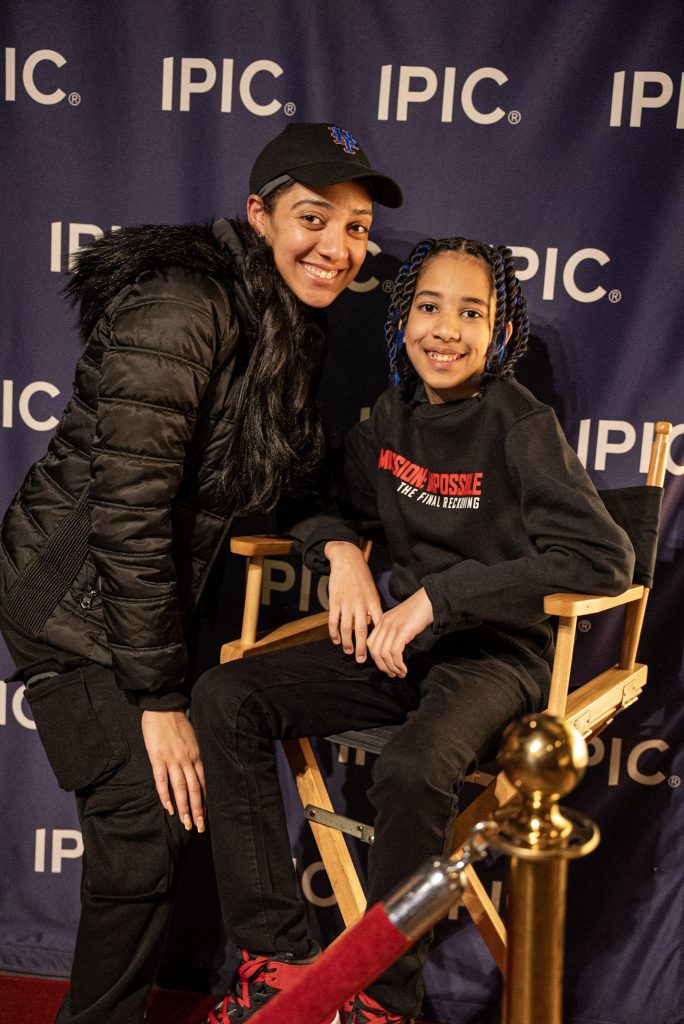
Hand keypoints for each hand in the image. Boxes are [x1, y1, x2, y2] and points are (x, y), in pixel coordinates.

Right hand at [141, 710, 205, 831]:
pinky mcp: (158, 758)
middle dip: (198, 810)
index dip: (206, 800)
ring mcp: (172, 759)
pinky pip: (162, 780)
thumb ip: (195, 755)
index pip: (204, 782)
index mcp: (197, 755)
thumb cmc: (178, 723)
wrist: (164, 707)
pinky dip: (165, 795)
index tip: (207, 816)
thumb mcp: (193, 739)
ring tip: (186, 823)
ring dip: (184, 807)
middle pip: (195, 789)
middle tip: (198, 827)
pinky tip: (169, 808)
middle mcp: (187, 759)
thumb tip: (197, 771)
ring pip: (180, 788)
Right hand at [325, 540, 382, 661]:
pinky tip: (335, 640)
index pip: (378, 624)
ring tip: (348, 651)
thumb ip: (374, 608)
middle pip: (362, 630)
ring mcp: (347, 602)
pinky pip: (333, 620)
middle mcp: (361, 604)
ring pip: (346, 628)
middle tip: (362, 660)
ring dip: (347, 642)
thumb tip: (377, 627)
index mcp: (373, 601)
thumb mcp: (373, 591)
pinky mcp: (335, 601)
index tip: (379, 651)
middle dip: (362, 647)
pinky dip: (333, 632)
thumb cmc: (362, 578)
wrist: (347, 560)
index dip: (378, 639)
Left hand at [367, 588, 433, 677]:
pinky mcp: (402, 631)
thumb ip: (394, 632)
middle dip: (382, 666)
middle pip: (375, 651)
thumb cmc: (419, 612)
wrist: (430, 600)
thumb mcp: (401, 621)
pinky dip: (398, 664)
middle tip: (393, 674)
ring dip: (392, 668)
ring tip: (401, 673)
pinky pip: (395, 653)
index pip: (371, 644)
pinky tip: (404, 669)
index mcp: (382, 621)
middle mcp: (384, 623)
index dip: (376, 659)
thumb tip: (393, 652)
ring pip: (384, 654)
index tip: (387, 667)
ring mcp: (392, 627)